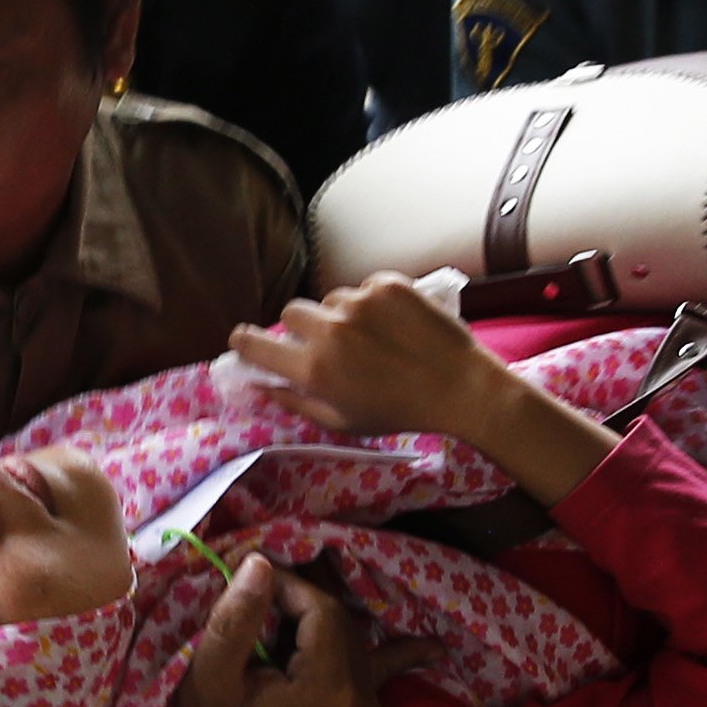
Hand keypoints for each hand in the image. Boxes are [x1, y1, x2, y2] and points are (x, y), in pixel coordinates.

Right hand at [135, 558, 442, 706]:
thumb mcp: (209, 679)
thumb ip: (237, 618)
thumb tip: (262, 561)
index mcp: (328, 693)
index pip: (324, 610)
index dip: (290, 585)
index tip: (254, 578)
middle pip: (343, 627)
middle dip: (305, 603)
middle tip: (266, 589)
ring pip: (356, 648)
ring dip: (327, 624)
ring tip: (310, 590)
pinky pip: (380, 681)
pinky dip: (402, 659)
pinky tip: (438, 650)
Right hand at [227, 275, 511, 443]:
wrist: (462, 387)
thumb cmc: (400, 412)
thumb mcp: (343, 422)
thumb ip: (297, 403)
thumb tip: (262, 386)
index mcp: (315, 369)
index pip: (255, 344)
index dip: (244, 341)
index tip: (244, 340)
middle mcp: (331, 330)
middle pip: (291, 312)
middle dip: (301, 327)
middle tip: (325, 342)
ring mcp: (360, 302)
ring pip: (332, 300)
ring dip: (341, 315)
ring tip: (373, 338)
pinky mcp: (388, 284)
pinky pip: (364, 288)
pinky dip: (372, 303)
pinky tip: (395, 325)